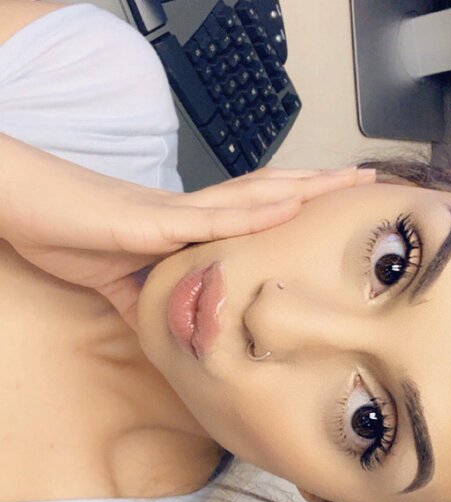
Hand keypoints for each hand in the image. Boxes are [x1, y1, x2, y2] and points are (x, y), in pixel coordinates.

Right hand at [0, 133, 374, 329]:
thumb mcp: (114, 278)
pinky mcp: (148, 221)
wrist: (22, 205)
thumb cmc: (63, 230)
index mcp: (181, 222)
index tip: (333, 199)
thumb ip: (146, 297)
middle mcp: (186, 209)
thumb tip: (170, 323)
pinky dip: (251, 210)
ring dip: (302, 188)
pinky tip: (287, 202)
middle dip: (318, 185)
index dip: (294, 201)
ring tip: (346, 181)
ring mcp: (171, 211)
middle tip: (365, 178)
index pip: (249, 209)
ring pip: (250, 196)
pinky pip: (208, 216)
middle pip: (265, 192)